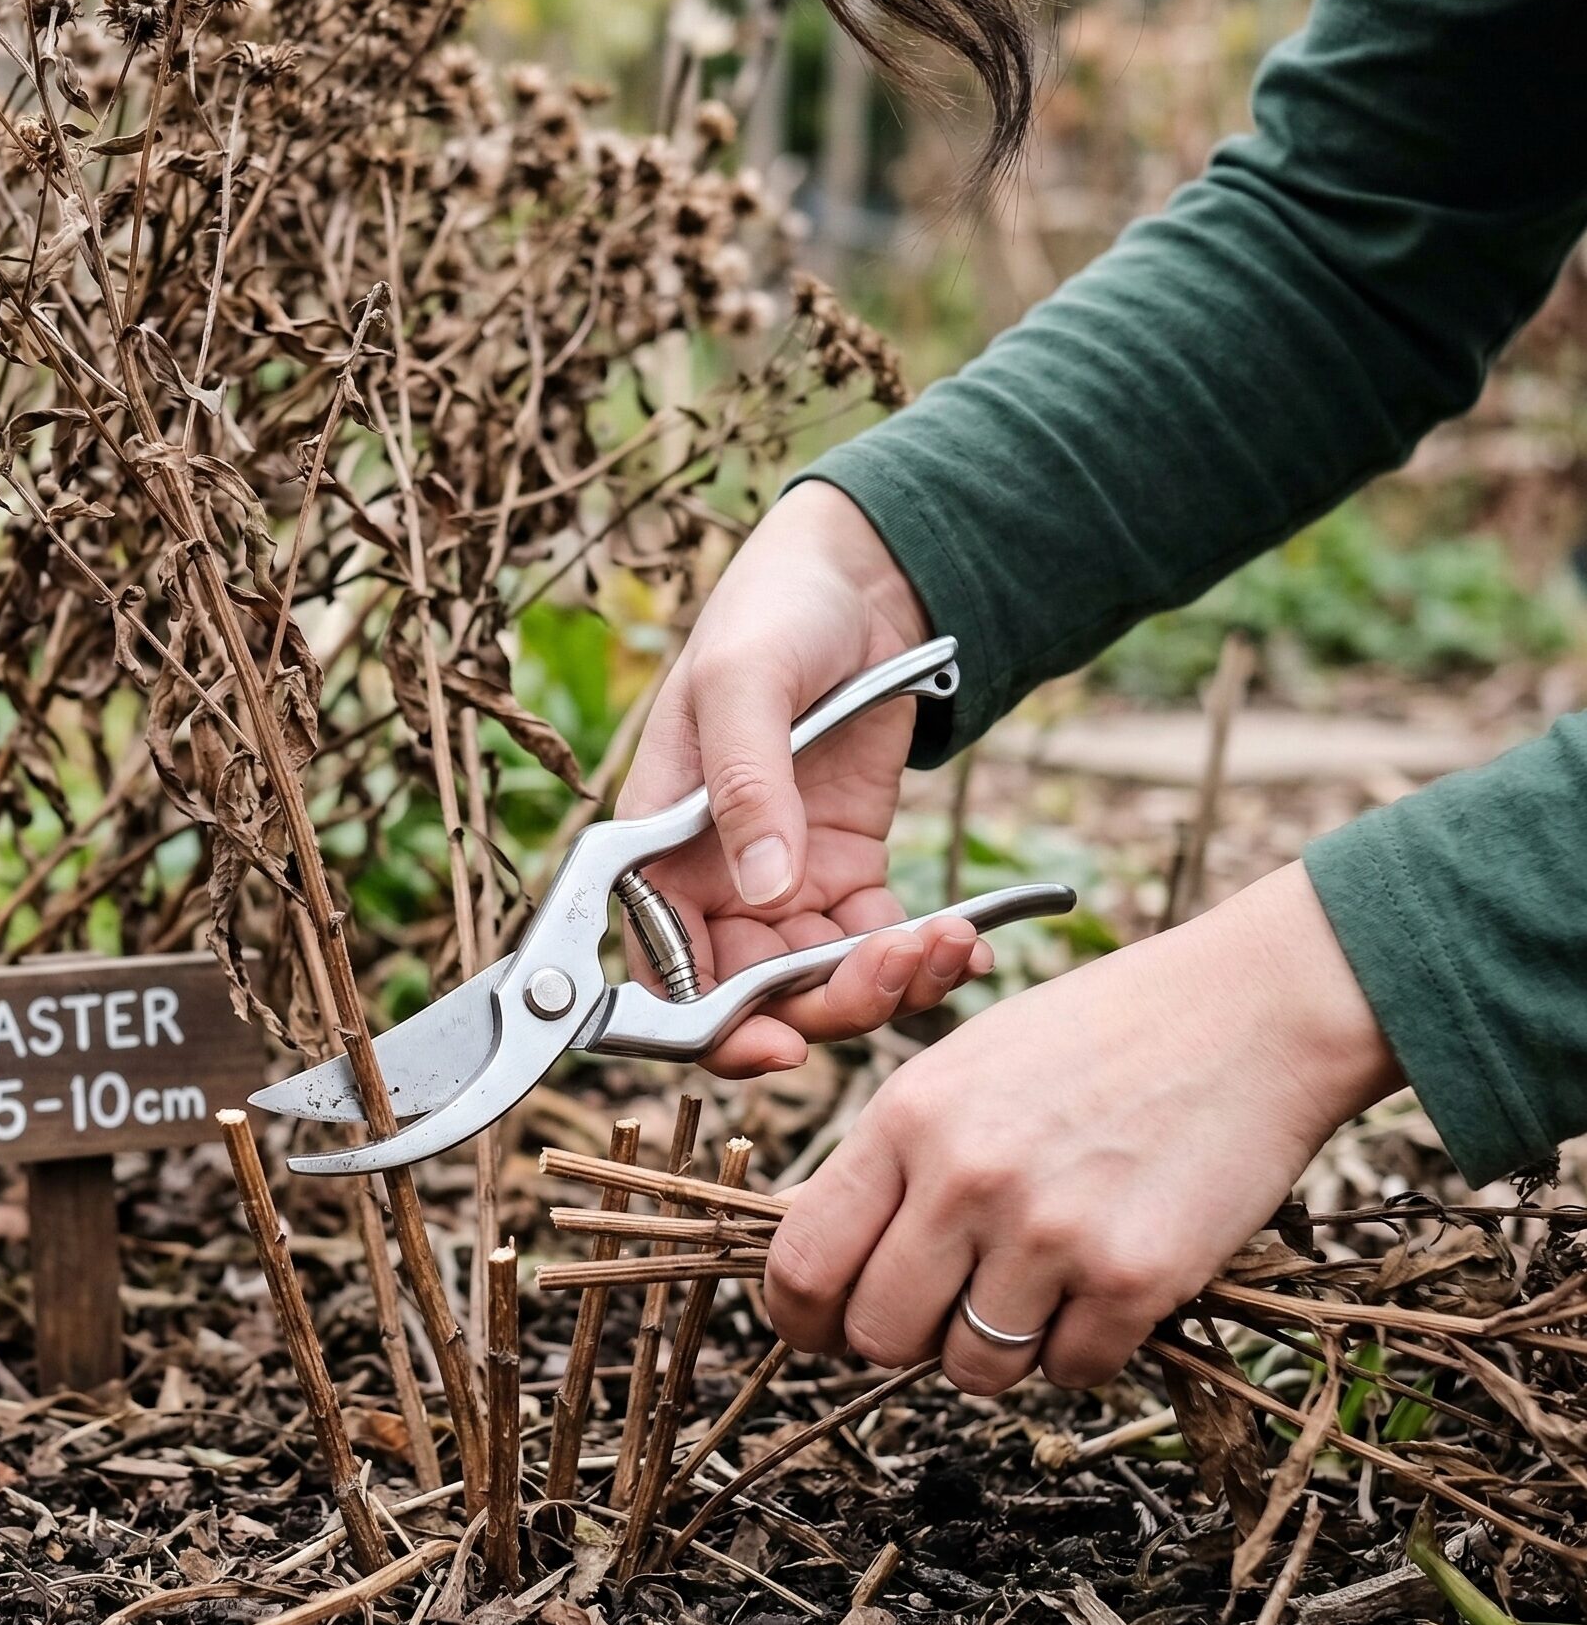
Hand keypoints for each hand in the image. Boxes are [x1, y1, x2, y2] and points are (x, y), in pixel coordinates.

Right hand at [615, 481, 993, 1075]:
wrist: (860, 578)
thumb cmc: (774, 610)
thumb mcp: (747, 681)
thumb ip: (746, 785)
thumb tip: (763, 889)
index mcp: (658, 846)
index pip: (662, 969)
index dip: (708, 1026)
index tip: (777, 1045)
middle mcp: (713, 880)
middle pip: (749, 996)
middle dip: (824, 1005)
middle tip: (897, 970)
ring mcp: (782, 883)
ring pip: (819, 983)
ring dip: (885, 985)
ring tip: (949, 943)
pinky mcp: (847, 872)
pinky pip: (876, 945)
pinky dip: (921, 958)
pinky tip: (966, 941)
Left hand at [765, 861, 1406, 1391]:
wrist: (1248, 1013)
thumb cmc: (1095, 1037)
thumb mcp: (961, 1069)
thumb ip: (891, 1163)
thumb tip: (824, 1263)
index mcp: (905, 1116)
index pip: (803, 1263)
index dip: (801, 1318)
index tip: (823, 1330)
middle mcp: (964, 1177)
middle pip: (878, 1336)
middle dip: (906, 1336)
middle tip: (951, 1302)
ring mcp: (1048, 1232)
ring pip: (973, 1369)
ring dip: (999, 1346)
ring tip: (1041, 1278)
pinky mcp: (1134, 1278)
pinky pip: (1072, 1373)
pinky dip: (1085, 1347)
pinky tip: (1108, 1279)